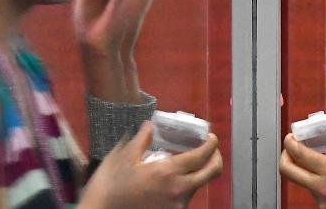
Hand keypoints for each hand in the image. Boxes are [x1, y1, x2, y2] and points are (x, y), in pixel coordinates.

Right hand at [80, 121, 222, 208]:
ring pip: (200, 185)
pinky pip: (187, 196)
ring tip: (187, 162)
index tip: (211, 136)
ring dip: (199, 172)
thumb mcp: (123, 156)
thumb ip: (141, 139)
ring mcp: (177, 206)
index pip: (202, 156)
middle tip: (208, 148)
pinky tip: (174, 178)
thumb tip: (150, 126)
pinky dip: (187, 184)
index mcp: (169, 172)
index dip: (211, 144)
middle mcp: (179, 191)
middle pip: (212, 172)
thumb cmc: (110, 185)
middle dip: (215, 157)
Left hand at [279, 120, 325, 207]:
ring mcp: (324, 204)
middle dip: (285, 157)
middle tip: (293, 148)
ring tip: (322, 162)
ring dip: (306, 171)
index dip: (290, 142)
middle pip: (288, 172)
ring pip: (303, 184)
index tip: (291, 136)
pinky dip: (319, 184)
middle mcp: (323, 189)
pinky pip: (316, 195)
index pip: (299, 154)